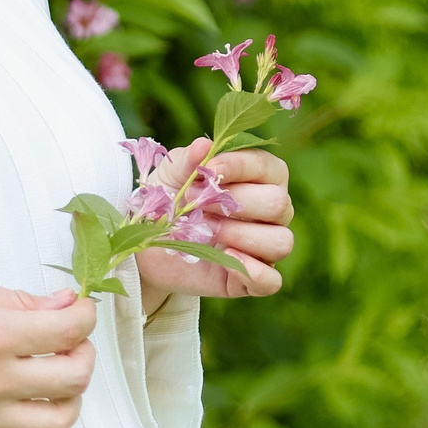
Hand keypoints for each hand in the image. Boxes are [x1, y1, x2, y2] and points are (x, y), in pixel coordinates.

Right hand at [0, 275, 97, 427]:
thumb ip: (17, 299)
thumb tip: (64, 304)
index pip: (70, 329)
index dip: (85, 315)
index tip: (77, 310)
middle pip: (75, 378)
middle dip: (83, 355)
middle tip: (67, 343)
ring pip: (58, 423)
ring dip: (68, 401)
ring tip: (53, 383)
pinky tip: (30, 423)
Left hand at [137, 141, 294, 310]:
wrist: (146, 243)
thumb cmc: (168, 199)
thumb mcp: (171, 174)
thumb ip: (188, 160)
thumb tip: (203, 146)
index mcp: (260, 179)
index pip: (269, 168)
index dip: (241, 166)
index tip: (209, 169)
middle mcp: (271, 213)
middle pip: (279, 204)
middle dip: (236, 202)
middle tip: (195, 203)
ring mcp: (263, 247)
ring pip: (281, 242)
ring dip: (241, 235)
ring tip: (207, 231)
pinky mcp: (250, 279)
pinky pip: (272, 281)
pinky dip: (253, 273)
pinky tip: (226, 260)